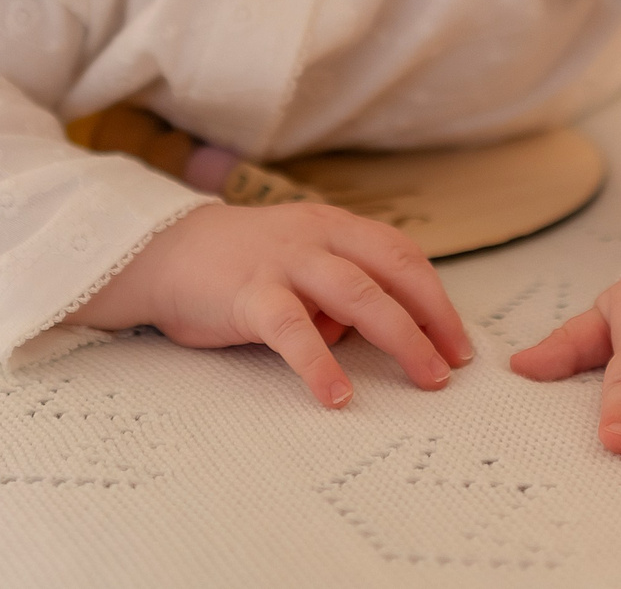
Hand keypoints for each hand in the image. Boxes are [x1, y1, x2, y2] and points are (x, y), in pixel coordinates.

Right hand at [64, 202, 472, 406]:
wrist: (163, 251)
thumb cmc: (240, 264)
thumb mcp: (300, 259)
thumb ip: (338, 286)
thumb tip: (374, 332)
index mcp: (333, 226)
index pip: (401, 255)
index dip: (435, 297)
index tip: (457, 340)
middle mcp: (316, 237)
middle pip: (392, 272)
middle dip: (432, 319)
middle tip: (454, 364)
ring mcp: (284, 263)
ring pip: (358, 295)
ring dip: (400, 338)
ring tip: (425, 377)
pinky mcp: (250, 295)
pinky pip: (293, 331)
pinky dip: (320, 363)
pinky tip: (338, 394)